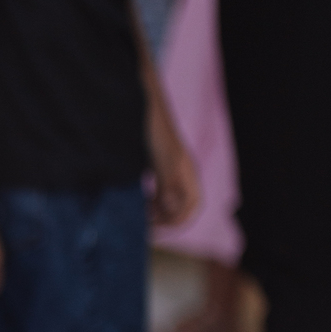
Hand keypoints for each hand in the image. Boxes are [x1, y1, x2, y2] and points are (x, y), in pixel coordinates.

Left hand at [147, 102, 200, 227]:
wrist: (144, 106)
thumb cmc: (154, 132)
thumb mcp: (162, 161)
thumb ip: (169, 186)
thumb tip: (174, 212)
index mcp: (188, 173)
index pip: (192, 206)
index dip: (176, 220)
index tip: (155, 225)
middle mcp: (183, 172)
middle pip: (182, 205)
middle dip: (167, 218)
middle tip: (146, 223)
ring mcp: (171, 168)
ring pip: (170, 198)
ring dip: (158, 210)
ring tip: (141, 213)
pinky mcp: (158, 164)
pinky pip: (160, 189)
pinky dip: (152, 199)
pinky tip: (139, 199)